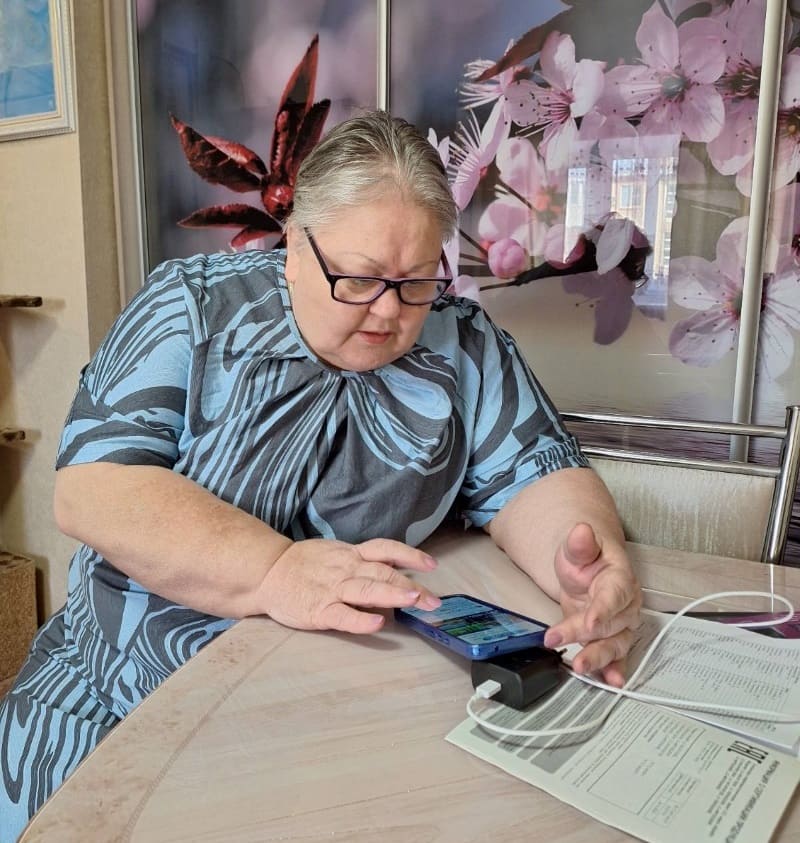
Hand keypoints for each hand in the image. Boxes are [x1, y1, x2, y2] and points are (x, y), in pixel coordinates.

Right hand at [260, 537, 441, 633]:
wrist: (267, 572)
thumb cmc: (305, 565)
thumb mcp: (337, 553)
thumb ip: (365, 561)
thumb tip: (397, 569)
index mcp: (352, 554)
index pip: (386, 550)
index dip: (410, 555)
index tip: (432, 565)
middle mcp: (346, 569)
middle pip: (384, 574)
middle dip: (412, 586)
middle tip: (434, 600)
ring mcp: (332, 590)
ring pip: (367, 591)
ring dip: (393, 595)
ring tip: (414, 601)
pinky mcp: (318, 611)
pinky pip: (342, 616)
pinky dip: (360, 620)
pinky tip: (377, 625)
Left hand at [543, 522, 640, 686]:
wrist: (588, 569)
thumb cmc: (586, 558)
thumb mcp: (577, 548)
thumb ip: (580, 543)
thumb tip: (581, 531)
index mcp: (620, 579)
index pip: (614, 596)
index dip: (602, 610)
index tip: (589, 622)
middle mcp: (626, 605)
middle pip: (609, 624)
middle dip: (584, 635)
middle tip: (559, 639)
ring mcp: (620, 624)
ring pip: (615, 644)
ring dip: (599, 658)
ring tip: (582, 667)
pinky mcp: (612, 638)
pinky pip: (617, 657)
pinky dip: (614, 670)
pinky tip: (611, 681)